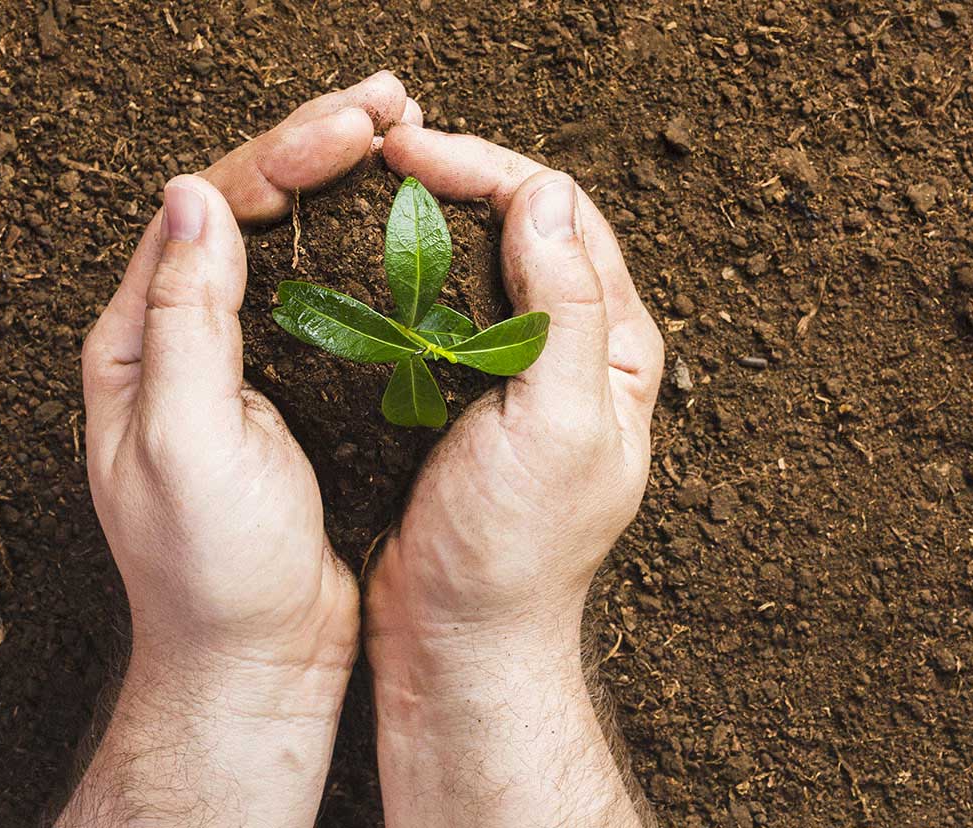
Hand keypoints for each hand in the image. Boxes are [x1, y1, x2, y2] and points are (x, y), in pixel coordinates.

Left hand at [60, 72, 417, 826]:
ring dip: (341, 186)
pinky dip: (363, 252)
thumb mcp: (186, 444)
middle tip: (392, 102)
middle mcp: (180, 340)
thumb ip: (184, 322)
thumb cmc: (212, 570)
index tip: (355, 127)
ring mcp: (239, 363)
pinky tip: (406, 226)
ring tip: (404, 137)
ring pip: (288, 246)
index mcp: (137, 343)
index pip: (203, 215)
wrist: (253, 658)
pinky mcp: (292, 391)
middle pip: (244, 211)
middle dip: (314, 147)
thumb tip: (197, 196)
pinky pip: (324, 298)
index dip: (278, 156)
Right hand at [366, 126, 663, 826]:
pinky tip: (358, 265)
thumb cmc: (513, 550)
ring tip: (365, 192)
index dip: (490, 170)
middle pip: (523, 229)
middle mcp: (572, 351)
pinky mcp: (459, 398)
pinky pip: (434, 314)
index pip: (564, 218)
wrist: (457, 641)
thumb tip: (545, 194)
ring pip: (475, 266)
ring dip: (426, 222)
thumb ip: (563, 310)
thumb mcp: (555, 426)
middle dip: (458, 179)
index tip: (411, 153)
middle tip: (381, 155)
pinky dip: (400, 277)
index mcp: (613, 348)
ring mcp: (512, 374)